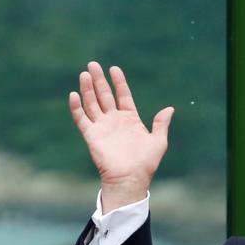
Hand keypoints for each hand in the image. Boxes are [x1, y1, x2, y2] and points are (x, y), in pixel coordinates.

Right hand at [69, 61, 173, 212]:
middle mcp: (114, 121)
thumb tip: (170, 108)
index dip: (118, 82)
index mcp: (130, 119)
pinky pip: (82, 119)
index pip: (122, 95)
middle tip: (92, 65)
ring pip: (92, 104)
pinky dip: (77, 107)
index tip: (114, 68)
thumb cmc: (145, 163)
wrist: (130, 179)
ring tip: (84, 74)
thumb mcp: (158, 141)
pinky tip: (74, 94)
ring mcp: (102, 128)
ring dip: (87, 89)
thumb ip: (161, 124)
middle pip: (104, 95)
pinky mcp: (92, 136)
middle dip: (98, 80)